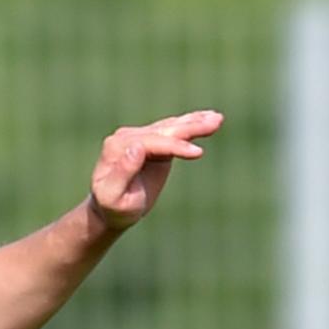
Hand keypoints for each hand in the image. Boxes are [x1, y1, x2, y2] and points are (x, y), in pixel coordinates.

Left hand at [88, 109, 221, 230]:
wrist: (110, 210)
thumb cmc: (113, 208)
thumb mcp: (113, 197)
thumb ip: (122, 173)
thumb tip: (137, 147)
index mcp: (117, 147)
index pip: (151, 143)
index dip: (175, 146)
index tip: (198, 152)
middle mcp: (128, 136)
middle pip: (164, 130)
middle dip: (190, 127)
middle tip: (216, 122)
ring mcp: (141, 136)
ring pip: (171, 127)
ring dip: (195, 122)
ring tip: (217, 119)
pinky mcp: (153, 141)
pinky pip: (174, 131)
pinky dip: (191, 125)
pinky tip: (208, 118)